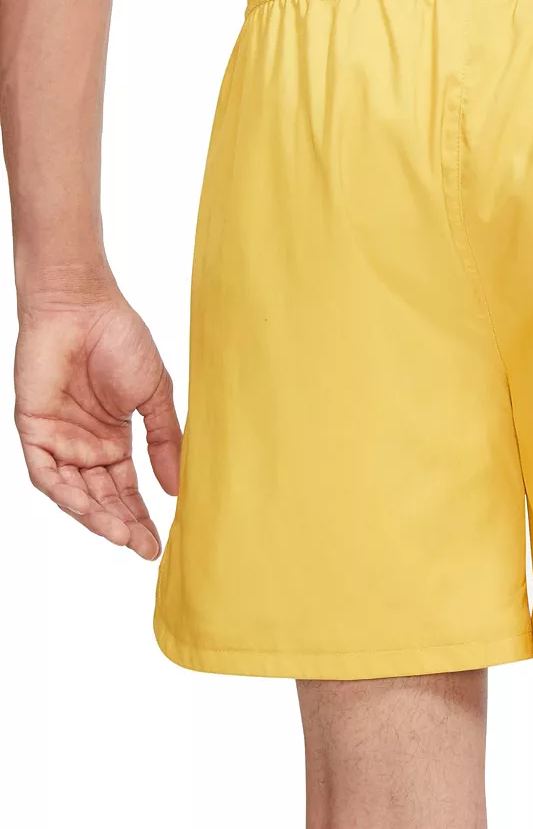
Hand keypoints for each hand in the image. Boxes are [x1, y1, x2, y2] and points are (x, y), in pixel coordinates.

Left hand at [14, 281, 181, 558]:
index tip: (160, 542)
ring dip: (97, 517)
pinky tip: (93, 511)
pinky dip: (68, 495)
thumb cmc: (122, 340)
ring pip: (75, 493)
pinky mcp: (35, 430)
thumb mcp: (155, 396)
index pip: (126, 489)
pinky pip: (47, 474)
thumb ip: (165, 439)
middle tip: (146, 548)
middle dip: (124, 525)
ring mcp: (59, 440)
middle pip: (102, 498)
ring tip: (123, 536)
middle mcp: (84, 446)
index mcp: (113, 439)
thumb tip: (175, 487)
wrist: (84, 306)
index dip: (142, 516)